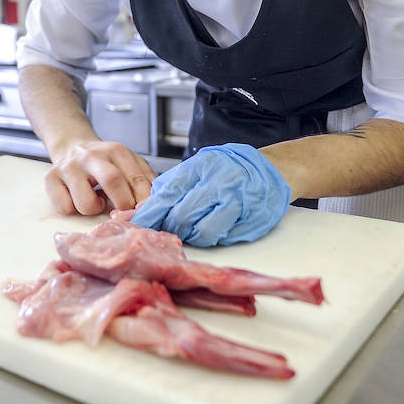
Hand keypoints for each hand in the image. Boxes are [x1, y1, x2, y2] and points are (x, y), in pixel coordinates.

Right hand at [44, 140, 155, 215]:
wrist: (72, 145)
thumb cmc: (105, 161)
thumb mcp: (128, 163)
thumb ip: (144, 179)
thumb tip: (157, 201)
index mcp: (116, 151)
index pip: (137, 177)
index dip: (144, 200)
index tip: (146, 211)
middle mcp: (91, 156)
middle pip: (112, 182)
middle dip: (123, 205)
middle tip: (123, 212)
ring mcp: (69, 167)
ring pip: (86, 204)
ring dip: (95, 209)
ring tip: (96, 199)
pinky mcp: (51, 178)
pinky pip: (65, 208)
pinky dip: (74, 209)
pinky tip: (78, 197)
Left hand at [131, 143, 291, 246]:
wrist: (269, 169)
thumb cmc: (229, 167)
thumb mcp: (199, 165)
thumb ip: (173, 184)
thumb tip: (145, 208)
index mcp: (204, 166)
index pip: (169, 194)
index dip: (150, 214)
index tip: (133, 224)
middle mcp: (222, 184)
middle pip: (183, 217)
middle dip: (170, 227)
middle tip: (167, 228)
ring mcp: (239, 203)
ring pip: (202, 233)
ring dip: (192, 235)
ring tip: (193, 226)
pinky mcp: (251, 221)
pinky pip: (223, 238)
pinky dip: (213, 237)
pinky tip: (214, 227)